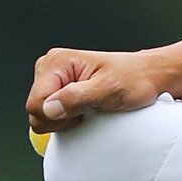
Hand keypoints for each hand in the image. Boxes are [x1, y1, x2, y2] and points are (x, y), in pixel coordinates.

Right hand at [25, 48, 166, 132]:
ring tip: (87, 108)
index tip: (81, 112)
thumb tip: (49, 108)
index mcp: (56, 62)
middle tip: (86, 110)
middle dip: (59, 118)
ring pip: (41, 112)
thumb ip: (76, 98)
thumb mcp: (108, 90)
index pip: (36, 102)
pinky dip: (66, 117)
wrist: (146, 76)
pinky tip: (83, 109)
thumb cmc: (133, 79)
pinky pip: (49, 112)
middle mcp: (49, 67)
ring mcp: (51, 77)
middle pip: (35, 108)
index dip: (56, 116)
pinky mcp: (56, 88)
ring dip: (63, 118)